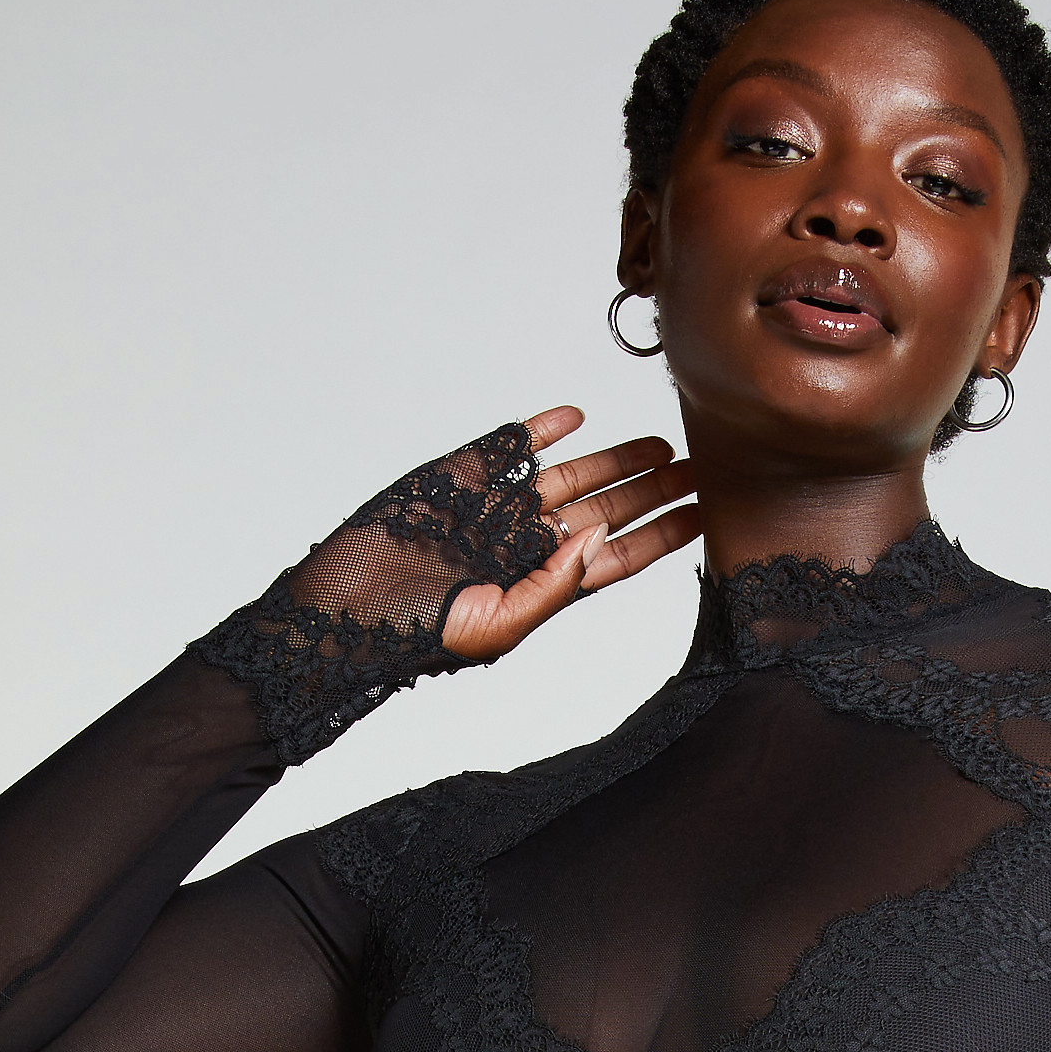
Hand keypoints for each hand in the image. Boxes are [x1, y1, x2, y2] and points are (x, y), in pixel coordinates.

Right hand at [430, 406, 699, 661]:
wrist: (349, 608)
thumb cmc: (422, 633)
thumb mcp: (502, 627)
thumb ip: (555, 587)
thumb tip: (598, 539)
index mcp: (544, 586)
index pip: (616, 558)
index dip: (659, 536)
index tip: (701, 516)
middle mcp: (528, 545)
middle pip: (604, 513)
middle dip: (651, 492)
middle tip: (697, 470)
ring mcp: (497, 508)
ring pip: (569, 479)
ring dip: (613, 461)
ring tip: (660, 446)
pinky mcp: (462, 476)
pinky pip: (509, 449)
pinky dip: (541, 431)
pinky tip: (576, 417)